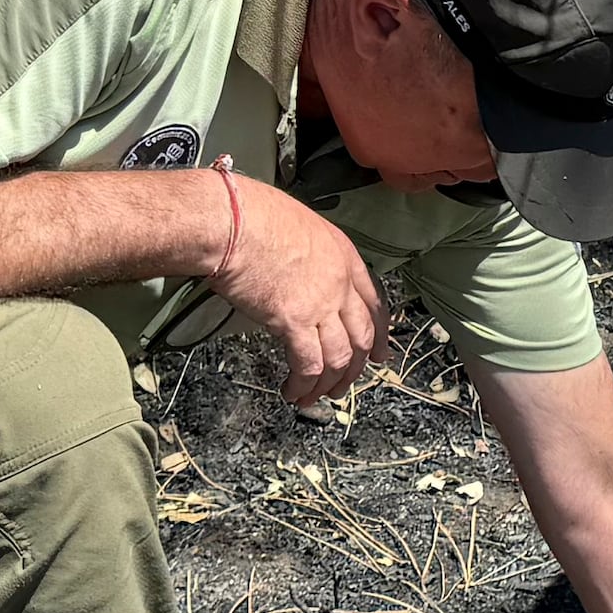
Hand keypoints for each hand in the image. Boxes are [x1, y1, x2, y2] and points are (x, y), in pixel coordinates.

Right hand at [213, 169, 383, 406]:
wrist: (234, 221)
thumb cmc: (252, 215)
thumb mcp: (297, 227)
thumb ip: (307, 255)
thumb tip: (295, 275)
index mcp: (343, 254)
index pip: (373, 301)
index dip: (378, 331)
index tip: (378, 350)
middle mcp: (340, 282)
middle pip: (362, 334)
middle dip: (356, 366)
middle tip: (346, 383)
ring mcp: (321, 303)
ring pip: (340, 357)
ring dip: (330, 383)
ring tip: (315, 397)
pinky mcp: (295, 322)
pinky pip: (309, 365)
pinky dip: (304, 384)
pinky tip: (293, 391)